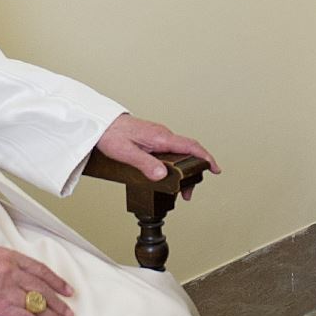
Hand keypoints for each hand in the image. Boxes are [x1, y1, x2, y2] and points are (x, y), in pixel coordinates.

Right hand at [0, 247, 73, 315]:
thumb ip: (8, 261)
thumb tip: (21, 272)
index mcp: (11, 257)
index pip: (41, 270)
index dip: (57, 281)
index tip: (67, 289)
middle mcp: (12, 272)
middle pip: (43, 288)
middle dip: (59, 300)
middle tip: (69, 309)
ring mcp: (6, 289)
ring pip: (37, 302)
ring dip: (53, 313)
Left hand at [96, 114, 220, 198]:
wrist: (100, 122)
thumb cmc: (110, 134)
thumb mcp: (126, 152)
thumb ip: (145, 164)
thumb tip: (162, 175)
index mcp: (160, 137)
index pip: (190, 146)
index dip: (206, 158)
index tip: (215, 169)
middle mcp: (162, 135)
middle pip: (187, 152)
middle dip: (194, 171)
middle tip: (188, 193)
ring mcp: (158, 136)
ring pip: (179, 152)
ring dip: (183, 169)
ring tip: (178, 188)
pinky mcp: (152, 139)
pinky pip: (170, 150)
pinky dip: (175, 163)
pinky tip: (168, 174)